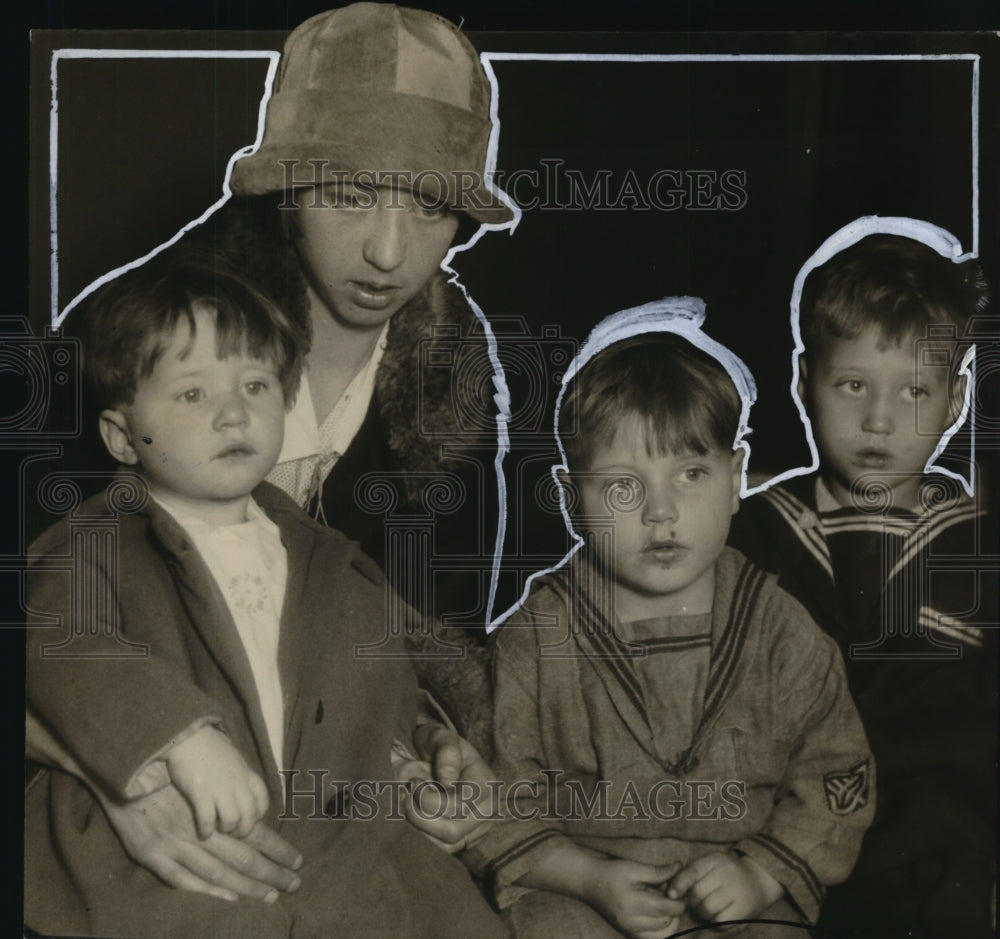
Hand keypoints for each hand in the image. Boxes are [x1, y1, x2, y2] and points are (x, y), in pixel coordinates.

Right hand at [100, 783, 301, 902]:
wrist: (125, 765)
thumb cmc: (170, 768)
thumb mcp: (204, 776)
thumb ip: (227, 797)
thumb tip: (256, 814)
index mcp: (216, 805)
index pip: (255, 832)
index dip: (277, 848)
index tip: (297, 861)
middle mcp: (200, 826)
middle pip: (243, 856)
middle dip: (271, 872)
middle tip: (294, 884)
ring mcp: (176, 843)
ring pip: (219, 871)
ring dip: (246, 887)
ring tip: (270, 896)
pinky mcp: (152, 853)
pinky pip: (184, 879)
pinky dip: (209, 891)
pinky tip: (229, 898)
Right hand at [166, 725, 268, 837]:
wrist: (190, 737)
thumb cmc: (210, 747)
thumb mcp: (234, 759)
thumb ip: (239, 775)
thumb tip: (240, 788)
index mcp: (247, 774)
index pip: (263, 799)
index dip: (259, 814)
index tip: (250, 819)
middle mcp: (238, 783)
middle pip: (250, 814)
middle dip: (244, 829)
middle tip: (233, 833)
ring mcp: (220, 788)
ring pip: (232, 820)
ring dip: (226, 829)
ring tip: (218, 829)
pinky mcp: (201, 792)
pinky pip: (208, 819)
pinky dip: (207, 830)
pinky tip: (203, 832)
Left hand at [401, 723, 495, 851]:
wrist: (432, 758)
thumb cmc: (436, 745)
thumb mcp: (441, 736)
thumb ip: (447, 752)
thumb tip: (448, 781)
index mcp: (486, 783)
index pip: (459, 805)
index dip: (429, 799)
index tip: (413, 782)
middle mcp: (486, 811)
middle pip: (452, 832)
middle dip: (420, 817)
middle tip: (406, 797)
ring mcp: (476, 830)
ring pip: (444, 847)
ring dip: (418, 830)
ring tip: (408, 807)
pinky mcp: (463, 843)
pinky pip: (440, 853)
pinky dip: (421, 840)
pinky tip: (412, 820)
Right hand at [584, 857, 684, 938]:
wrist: (589, 882)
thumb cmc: (611, 872)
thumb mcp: (634, 867)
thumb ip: (658, 871)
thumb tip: (679, 868)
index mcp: (632, 903)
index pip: (665, 909)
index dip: (679, 902)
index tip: (683, 891)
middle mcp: (631, 922)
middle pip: (666, 922)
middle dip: (675, 910)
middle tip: (673, 895)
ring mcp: (629, 931)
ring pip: (662, 934)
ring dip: (670, 921)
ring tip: (666, 905)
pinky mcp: (629, 934)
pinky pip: (652, 938)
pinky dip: (661, 929)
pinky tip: (658, 914)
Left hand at [668, 851, 782, 922]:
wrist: (758, 879)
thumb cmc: (726, 874)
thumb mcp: (710, 866)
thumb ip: (690, 874)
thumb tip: (671, 892)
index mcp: (715, 859)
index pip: (692, 871)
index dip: (679, 884)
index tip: (671, 895)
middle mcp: (727, 872)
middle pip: (697, 892)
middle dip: (692, 902)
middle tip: (697, 903)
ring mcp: (737, 890)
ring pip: (707, 908)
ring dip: (702, 914)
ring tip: (707, 910)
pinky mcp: (745, 908)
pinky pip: (721, 921)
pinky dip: (715, 922)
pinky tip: (719, 916)